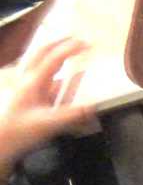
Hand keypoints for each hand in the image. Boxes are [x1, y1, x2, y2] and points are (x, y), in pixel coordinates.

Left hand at [0, 34, 98, 182]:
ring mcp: (23, 88)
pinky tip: (58, 82)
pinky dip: (51, 75)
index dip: (71, 48)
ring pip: (38, 64)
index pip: (54, 57)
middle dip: (60, 43)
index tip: (87, 43)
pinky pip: (39, 79)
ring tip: (68, 55)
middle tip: (75, 39)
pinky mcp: (22, 98)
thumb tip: (92, 106)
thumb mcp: (47, 125)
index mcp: (32, 82)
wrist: (0, 145)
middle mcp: (26, 80)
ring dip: (54, 57)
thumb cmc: (18, 134)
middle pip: (42, 53)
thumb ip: (72, 116)